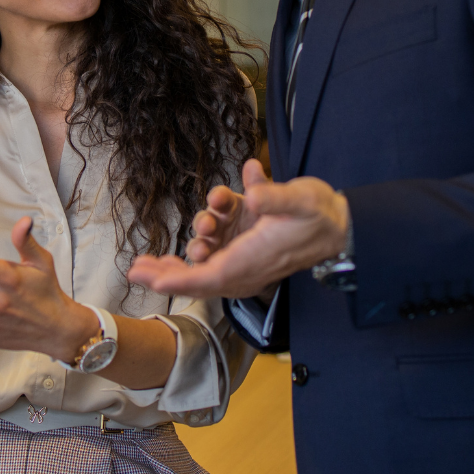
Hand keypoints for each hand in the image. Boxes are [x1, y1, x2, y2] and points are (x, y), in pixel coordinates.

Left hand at [128, 172, 349, 299]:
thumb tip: (254, 193)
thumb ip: (276, 197)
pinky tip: (220, 200)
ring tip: (204, 221)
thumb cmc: (319, 215)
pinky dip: (208, 224)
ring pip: (204, 257)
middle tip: (136, 269)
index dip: (179, 280)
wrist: (338, 223)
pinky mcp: (244, 236)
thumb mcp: (302, 201)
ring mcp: (242, 250)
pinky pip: (216, 237)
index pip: (210, 277)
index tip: (152, 280)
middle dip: (165, 273)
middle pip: (197, 276)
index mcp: (253, 259)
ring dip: (192, 242)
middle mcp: (244, 261)